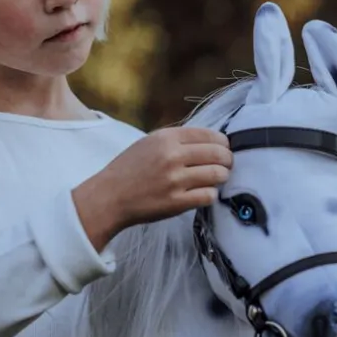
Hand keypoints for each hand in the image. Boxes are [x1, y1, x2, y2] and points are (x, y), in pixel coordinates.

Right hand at [72, 128, 232, 250]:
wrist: (109, 197)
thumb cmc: (129, 170)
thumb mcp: (149, 143)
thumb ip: (177, 140)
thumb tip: (209, 141)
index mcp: (166, 138)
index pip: (210, 135)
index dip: (222, 143)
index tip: (223, 149)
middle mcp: (172, 156)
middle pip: (219, 154)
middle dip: (227, 160)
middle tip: (225, 165)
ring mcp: (175, 180)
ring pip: (218, 174)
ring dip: (221, 177)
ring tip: (216, 180)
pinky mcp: (176, 202)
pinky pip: (209, 196)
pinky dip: (210, 195)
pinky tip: (203, 193)